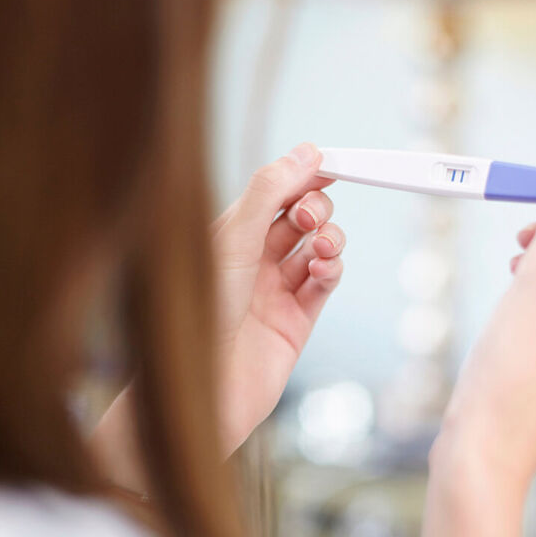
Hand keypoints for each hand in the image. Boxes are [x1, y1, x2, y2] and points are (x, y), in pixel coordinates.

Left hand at [212, 143, 344, 452]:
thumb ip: (271, 189)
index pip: (274, 193)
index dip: (302, 176)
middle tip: (307, 218)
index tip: (329, 164)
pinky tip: (323, 268)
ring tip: (319, 246)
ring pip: (318, 248)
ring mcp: (275, 291)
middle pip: (300, 217)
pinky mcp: (297, 321)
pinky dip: (332, 268)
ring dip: (328, 238)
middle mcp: (251, 261)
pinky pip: (325, 282)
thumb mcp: (234, 236)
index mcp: (228, 235)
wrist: (206, 384)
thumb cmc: (203, 310)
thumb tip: (307, 152)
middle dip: (315, 207)